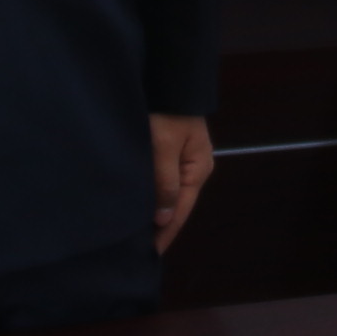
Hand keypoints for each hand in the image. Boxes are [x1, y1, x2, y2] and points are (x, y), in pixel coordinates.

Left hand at [148, 112, 215, 251]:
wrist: (169, 79)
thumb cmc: (166, 112)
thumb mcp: (163, 147)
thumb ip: (164, 183)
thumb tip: (164, 219)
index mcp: (199, 169)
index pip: (180, 210)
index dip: (165, 233)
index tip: (149, 256)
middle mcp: (196, 168)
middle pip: (177, 204)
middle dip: (160, 225)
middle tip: (138, 250)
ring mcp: (185, 160)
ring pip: (169, 193)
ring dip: (156, 211)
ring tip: (137, 234)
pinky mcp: (173, 151)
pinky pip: (164, 181)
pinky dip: (153, 195)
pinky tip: (142, 205)